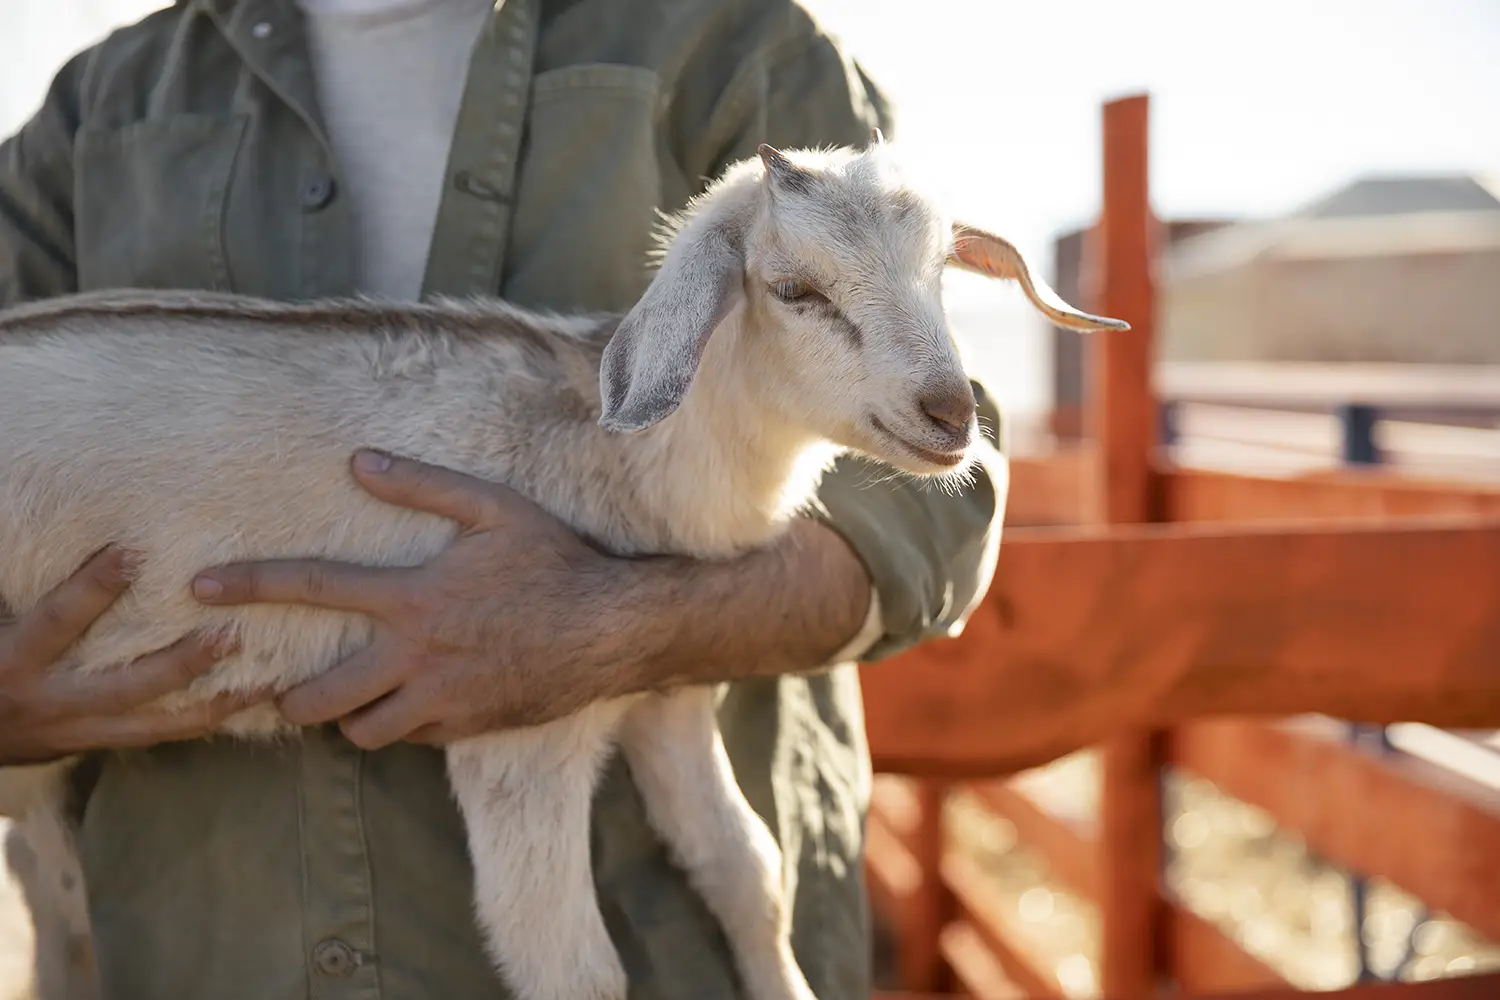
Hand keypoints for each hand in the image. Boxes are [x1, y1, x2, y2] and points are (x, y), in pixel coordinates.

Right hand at [1, 546, 261, 766]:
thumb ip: (16, 592)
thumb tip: (39, 536)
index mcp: (16, 660)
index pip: (58, 620)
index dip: (91, 588)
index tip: (132, 553)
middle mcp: (52, 699)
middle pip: (127, 684)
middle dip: (180, 663)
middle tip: (231, 634)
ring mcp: (80, 728)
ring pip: (156, 720)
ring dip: (213, 700)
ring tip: (266, 679)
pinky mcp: (100, 741)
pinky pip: (160, 735)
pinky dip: (204, 720)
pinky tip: (250, 702)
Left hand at [191, 450, 645, 749]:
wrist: (612, 628)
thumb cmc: (554, 562)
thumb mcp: (495, 509)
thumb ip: (424, 487)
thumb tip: (361, 462)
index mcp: (413, 596)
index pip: (312, 587)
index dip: (249, 584)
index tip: (198, 588)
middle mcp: (416, 655)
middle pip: (319, 696)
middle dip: (287, 699)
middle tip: (283, 690)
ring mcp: (442, 699)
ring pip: (362, 732)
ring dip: (348, 718)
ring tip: (352, 701)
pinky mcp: (468, 727)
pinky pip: (412, 740)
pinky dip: (403, 725)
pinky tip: (415, 703)